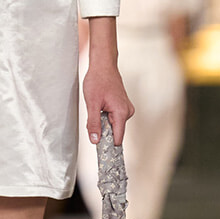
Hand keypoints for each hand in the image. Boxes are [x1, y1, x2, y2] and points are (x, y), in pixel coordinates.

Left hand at [83, 17, 133, 144]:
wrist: (103, 64)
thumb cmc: (97, 80)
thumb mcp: (92, 103)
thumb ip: (94, 123)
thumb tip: (95, 141)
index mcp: (121, 113)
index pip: (117, 139)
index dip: (108, 146)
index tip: (100, 154)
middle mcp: (127, 112)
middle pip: (114, 132)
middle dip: (103, 131)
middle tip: (92, 123)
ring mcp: (126, 109)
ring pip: (113, 125)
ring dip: (103, 122)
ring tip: (96, 108)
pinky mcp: (123, 106)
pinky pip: (114, 118)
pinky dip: (106, 117)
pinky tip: (100, 106)